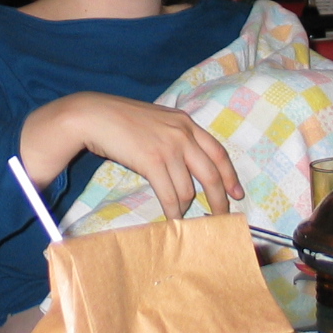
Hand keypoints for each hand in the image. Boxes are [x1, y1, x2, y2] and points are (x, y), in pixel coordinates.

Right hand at [20, 92, 243, 219]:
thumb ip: (175, 136)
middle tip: (221, 217)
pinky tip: (171, 218)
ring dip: (186, 208)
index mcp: (186, 123)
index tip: (237, 194)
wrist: (94, 115)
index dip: (230, 176)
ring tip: (182, 217)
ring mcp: (168, 147)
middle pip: (211, 174)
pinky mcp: (152, 161)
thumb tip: (187, 163)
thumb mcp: (157, 120)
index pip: (219, 152)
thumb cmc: (121, 119)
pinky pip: (170, 194)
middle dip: (219, 200)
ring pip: (188, 189)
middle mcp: (183, 134)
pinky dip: (173, 211)